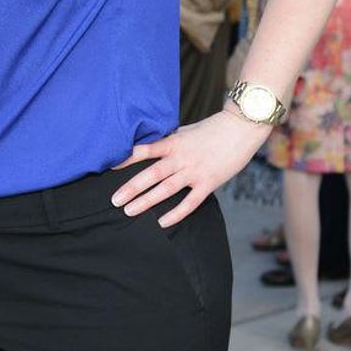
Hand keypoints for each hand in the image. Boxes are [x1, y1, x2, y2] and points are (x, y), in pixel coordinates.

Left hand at [112, 109, 268, 226]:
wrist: (241, 128)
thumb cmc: (213, 128)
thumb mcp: (186, 131)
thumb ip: (170, 141)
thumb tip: (151, 146)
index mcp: (174, 142)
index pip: (145, 150)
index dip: (126, 158)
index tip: (109, 167)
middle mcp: (181, 158)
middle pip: (151, 174)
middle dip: (131, 187)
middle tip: (114, 199)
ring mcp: (194, 171)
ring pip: (166, 189)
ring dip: (146, 201)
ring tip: (129, 211)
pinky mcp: (209, 183)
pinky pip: (190, 203)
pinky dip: (176, 214)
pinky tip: (162, 223)